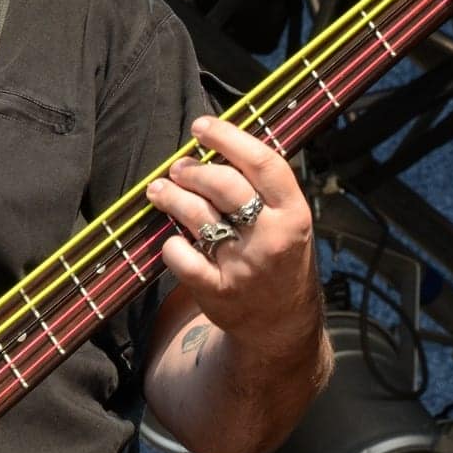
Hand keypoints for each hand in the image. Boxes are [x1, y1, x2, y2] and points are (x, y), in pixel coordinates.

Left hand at [146, 115, 318, 363]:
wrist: (283, 325)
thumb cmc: (280, 257)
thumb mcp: (288, 220)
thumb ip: (261, 188)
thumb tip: (215, 147)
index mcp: (293, 213)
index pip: (262, 162)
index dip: (228, 138)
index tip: (201, 127)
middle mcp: (271, 238)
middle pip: (224, 186)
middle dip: (192, 170)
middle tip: (177, 168)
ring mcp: (244, 266)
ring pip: (198, 216)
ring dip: (171, 197)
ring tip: (159, 190)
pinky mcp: (218, 291)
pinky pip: (182, 257)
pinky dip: (171, 245)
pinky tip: (171, 239)